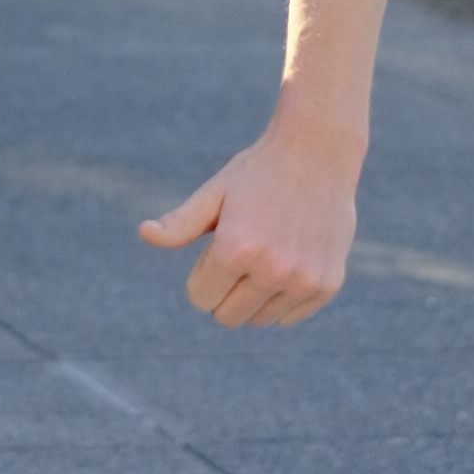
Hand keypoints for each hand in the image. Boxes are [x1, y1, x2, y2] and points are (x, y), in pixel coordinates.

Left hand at [138, 123, 359, 327]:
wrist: (319, 153)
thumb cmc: (258, 172)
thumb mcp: (215, 193)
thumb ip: (180, 224)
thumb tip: (145, 233)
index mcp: (236, 250)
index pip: (200, 298)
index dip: (201, 275)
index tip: (216, 249)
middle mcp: (272, 270)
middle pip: (227, 317)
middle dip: (224, 292)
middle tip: (239, 256)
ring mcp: (304, 280)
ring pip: (259, 320)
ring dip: (254, 296)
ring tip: (268, 253)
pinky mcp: (327, 285)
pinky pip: (289, 317)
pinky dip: (283, 297)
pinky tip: (291, 259)